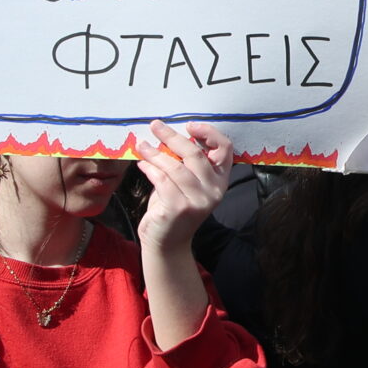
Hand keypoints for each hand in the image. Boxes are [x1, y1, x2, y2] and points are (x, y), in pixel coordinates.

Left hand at [132, 121, 232, 253]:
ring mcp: (198, 201)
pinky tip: (142, 164)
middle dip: (173, 136)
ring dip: (155, 153)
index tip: (189, 125)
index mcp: (220, 180)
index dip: (209, 133)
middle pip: (196, 154)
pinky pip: (162, 180)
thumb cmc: (174, 207)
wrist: (167, 242)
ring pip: (175, 166)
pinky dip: (150, 169)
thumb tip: (166, 135)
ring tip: (141, 145)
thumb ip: (184, 163)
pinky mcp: (179, 208)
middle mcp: (214, 190)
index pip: (225, 149)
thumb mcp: (186, 183)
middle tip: (155, 125)